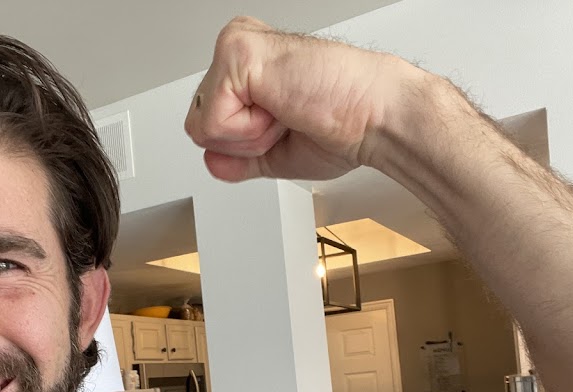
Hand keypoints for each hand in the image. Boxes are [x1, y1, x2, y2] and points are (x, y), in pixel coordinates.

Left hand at [184, 17, 406, 182]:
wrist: (373, 118)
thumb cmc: (342, 124)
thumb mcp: (276, 153)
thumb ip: (238, 158)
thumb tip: (211, 161)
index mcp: (247, 69)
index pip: (207, 123)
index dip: (245, 145)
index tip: (289, 125)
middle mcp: (238, 51)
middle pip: (199, 126)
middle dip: (244, 142)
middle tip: (288, 120)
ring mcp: (236, 48)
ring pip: (203, 125)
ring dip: (250, 136)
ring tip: (288, 112)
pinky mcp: (237, 55)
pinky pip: (213, 122)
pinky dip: (250, 131)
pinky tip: (283, 108)